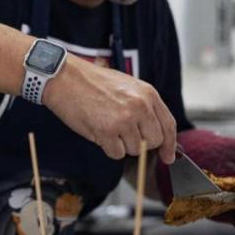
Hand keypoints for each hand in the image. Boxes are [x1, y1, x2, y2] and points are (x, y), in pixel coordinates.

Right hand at [43, 56, 176, 162]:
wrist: (65, 78)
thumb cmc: (91, 82)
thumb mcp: (127, 86)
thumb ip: (144, 107)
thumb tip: (153, 131)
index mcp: (147, 94)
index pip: (168, 125)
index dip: (170, 145)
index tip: (168, 156)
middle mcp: (140, 107)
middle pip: (153, 141)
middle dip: (140, 144)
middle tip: (124, 135)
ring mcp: (124, 120)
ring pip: (134, 150)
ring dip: (121, 145)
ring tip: (106, 126)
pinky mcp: (107, 131)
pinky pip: (116, 153)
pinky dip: (107, 147)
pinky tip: (98, 130)